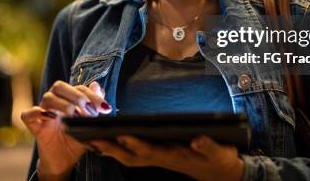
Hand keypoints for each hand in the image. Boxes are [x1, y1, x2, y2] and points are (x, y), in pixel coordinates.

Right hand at [20, 80, 111, 177]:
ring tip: (73, 116)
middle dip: (76, 95)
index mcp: (68, 99)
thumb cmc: (77, 140)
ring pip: (47, 98)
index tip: (103, 108)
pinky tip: (47, 117)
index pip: (78, 88)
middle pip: (59, 86)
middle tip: (88, 109)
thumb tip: (97, 86)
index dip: (91, 95)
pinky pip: (27, 115)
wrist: (65, 162)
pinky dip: (34, 112)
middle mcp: (55, 103)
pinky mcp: (34, 126)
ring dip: (62, 104)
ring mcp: (44, 113)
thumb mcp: (89, 125)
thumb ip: (94, 107)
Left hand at [89, 135, 243, 180]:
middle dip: (112, 148)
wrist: (220, 173)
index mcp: (175, 156)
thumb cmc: (219, 160)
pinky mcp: (157, 155)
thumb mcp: (219, 153)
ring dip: (109, 149)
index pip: (151, 151)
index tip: (121, 136)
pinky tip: (103, 141)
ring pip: (128, 157)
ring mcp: (158, 158)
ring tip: (89, 138)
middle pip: (131, 156)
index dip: (136, 145)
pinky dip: (116, 148)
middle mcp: (162, 158)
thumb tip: (197, 140)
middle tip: (91, 138)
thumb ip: (208, 147)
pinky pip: (132, 154)